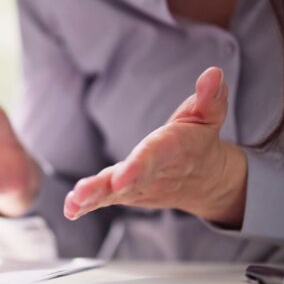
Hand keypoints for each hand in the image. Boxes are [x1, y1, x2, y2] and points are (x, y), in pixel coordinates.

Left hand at [64, 67, 247, 225]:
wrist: (202, 179)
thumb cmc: (197, 140)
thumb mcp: (208, 116)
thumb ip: (209, 98)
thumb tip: (213, 73)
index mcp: (171, 150)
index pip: (153, 157)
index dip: (138, 166)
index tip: (121, 177)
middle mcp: (152, 173)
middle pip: (127, 181)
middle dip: (106, 187)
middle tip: (84, 194)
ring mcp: (137, 187)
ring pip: (112, 194)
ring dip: (91, 198)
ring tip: (72, 203)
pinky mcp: (124, 194)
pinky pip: (104, 200)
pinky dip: (85, 206)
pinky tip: (70, 210)